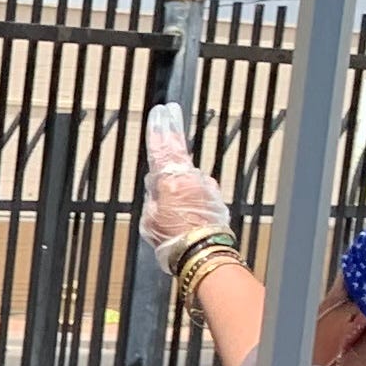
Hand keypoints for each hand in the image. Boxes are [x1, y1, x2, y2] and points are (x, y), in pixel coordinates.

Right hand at [141, 102, 229, 263]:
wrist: (202, 252)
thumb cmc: (172, 240)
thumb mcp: (149, 219)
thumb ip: (153, 197)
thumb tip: (157, 187)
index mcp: (170, 179)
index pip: (161, 147)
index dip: (158, 129)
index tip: (160, 112)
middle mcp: (190, 177)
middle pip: (179, 148)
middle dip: (173, 129)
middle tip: (171, 112)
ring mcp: (206, 186)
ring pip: (189, 175)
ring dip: (181, 177)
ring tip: (172, 188)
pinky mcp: (215, 198)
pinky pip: (199, 191)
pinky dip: (191, 195)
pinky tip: (186, 208)